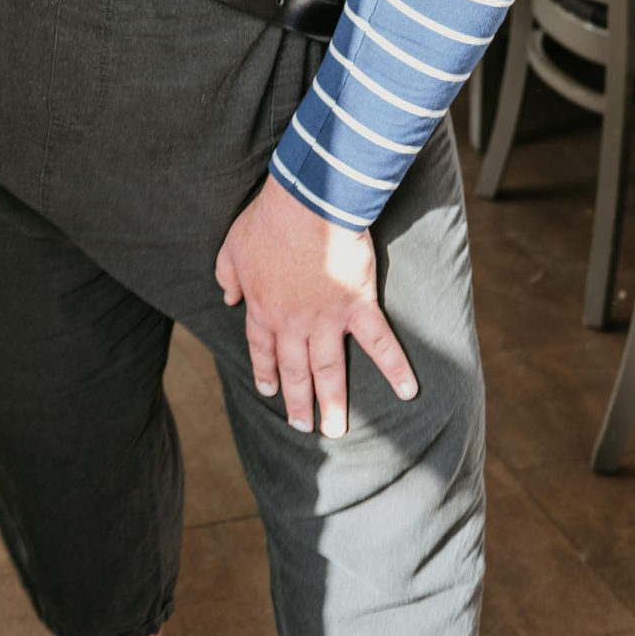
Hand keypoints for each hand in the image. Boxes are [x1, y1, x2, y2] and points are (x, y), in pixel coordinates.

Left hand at [214, 174, 416, 437]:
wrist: (306, 205)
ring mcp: (326, 319)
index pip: (262, 348)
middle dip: (298, 401)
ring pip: (330, 370)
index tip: (269, 390)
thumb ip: (226, 275)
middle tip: (303, 428)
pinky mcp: (358, 306)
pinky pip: (380, 343)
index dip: (265, 371)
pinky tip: (408, 391)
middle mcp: (293, 323)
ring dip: (333, 403)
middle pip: (295, 369)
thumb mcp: (232, 246)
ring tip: (336, 430)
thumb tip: (226, 297)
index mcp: (263, 308)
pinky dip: (396, 368)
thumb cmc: (268, 220)